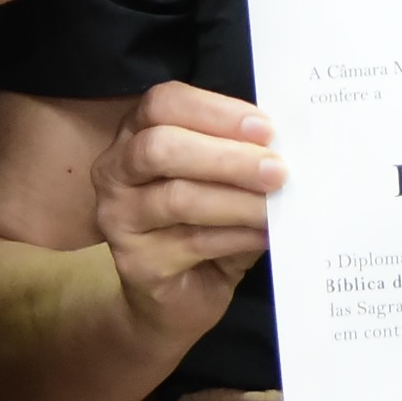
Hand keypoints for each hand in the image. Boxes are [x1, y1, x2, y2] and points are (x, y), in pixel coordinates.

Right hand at [92, 80, 283, 346]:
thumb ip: (239, 154)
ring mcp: (119, 219)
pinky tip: (263, 235)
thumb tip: (286, 145)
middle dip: (227, 157)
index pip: (163, 103)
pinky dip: (237, 236)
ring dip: (238, 201)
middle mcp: (116, 172)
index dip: (215, 111)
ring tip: (275, 206)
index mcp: (136, 134)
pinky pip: (192, 242)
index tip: (265, 128)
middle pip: (161, 147)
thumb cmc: (202, 224)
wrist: (175, 297)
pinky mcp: (136, 263)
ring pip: (178, 198)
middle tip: (276, 170)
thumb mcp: (219, 179)